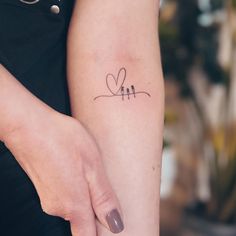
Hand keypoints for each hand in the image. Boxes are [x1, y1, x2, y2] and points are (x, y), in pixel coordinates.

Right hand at [3, 110, 123, 234]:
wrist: (29, 126)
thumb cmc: (63, 140)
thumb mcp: (93, 166)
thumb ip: (103, 198)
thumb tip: (115, 225)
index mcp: (74, 205)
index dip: (100, 234)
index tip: (109, 226)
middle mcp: (58, 208)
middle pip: (82, 220)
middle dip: (96, 209)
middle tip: (103, 184)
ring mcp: (49, 197)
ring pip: (74, 205)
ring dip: (84, 193)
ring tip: (88, 169)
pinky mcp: (44, 185)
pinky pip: (64, 194)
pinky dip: (74, 185)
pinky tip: (75, 165)